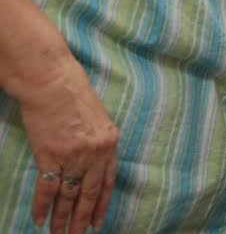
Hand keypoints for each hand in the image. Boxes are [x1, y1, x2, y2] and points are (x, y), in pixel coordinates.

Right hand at [21, 60, 118, 233]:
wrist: (53, 83)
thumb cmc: (74, 96)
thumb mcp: (98, 120)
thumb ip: (99, 143)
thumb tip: (95, 163)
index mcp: (110, 143)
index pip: (108, 182)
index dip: (102, 204)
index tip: (98, 222)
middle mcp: (95, 152)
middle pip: (89, 194)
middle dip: (82, 219)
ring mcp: (73, 156)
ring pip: (68, 196)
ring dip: (61, 218)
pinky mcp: (51, 156)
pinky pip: (47, 189)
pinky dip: (42, 207)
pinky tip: (38, 220)